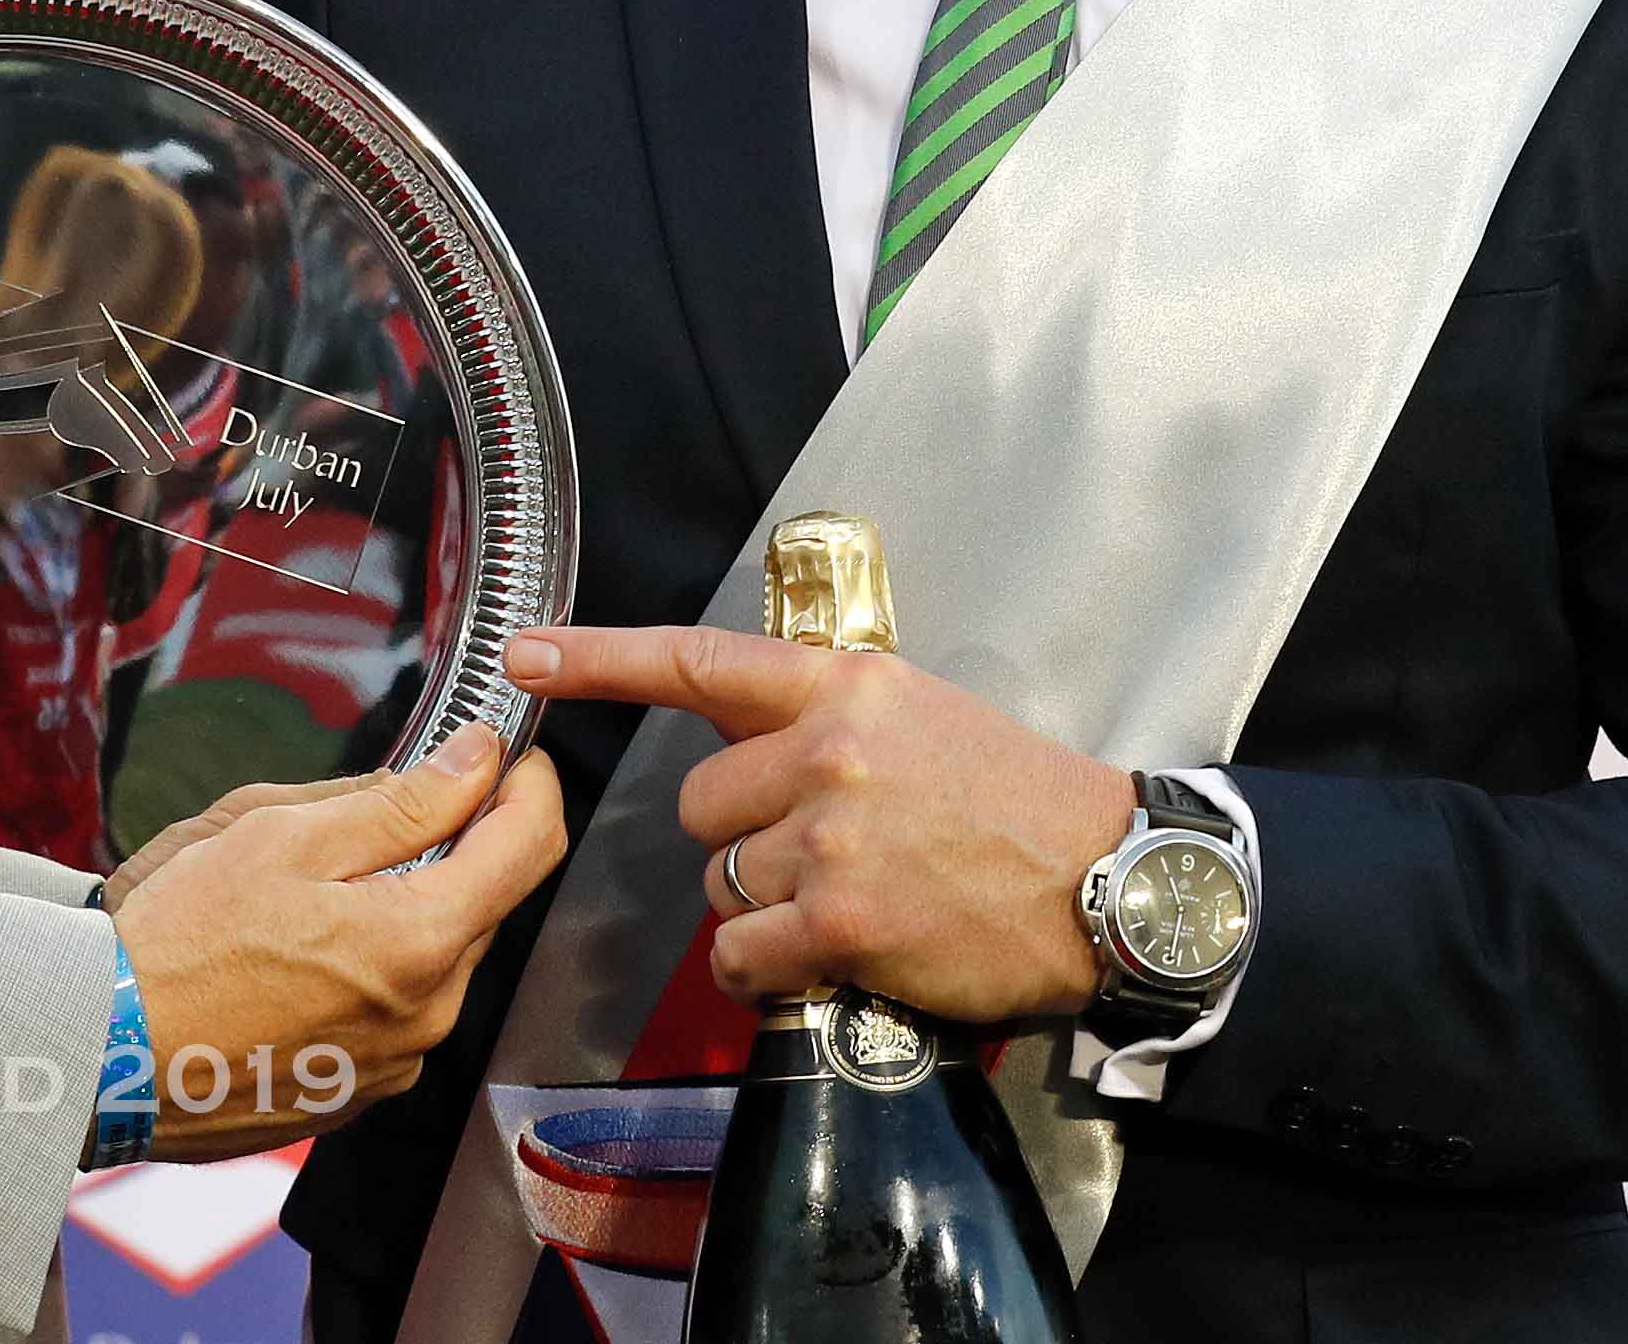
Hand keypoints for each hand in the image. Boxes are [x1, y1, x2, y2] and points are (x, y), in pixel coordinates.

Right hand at [110, 727, 566, 1160]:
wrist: (96, 1052)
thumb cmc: (176, 938)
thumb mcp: (281, 833)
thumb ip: (400, 801)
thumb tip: (477, 763)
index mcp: (418, 942)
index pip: (530, 848)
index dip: (530, 783)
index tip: (507, 752)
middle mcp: (425, 1017)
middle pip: (482, 905)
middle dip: (452, 847)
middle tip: (382, 808)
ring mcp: (393, 1067)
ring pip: (435, 959)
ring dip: (403, 911)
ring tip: (309, 893)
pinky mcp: (355, 1095)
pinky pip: (393, 1013)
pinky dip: (368, 970)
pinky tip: (293, 956)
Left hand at [509, 625, 1129, 1024]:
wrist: (1106, 878)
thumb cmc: (1013, 800)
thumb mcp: (917, 717)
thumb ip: (821, 720)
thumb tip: (738, 746)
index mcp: (843, 683)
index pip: (697, 663)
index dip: (597, 658)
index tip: (521, 656)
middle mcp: (826, 747)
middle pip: (699, 804)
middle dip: (741, 838)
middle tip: (822, 854)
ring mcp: (831, 835)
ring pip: (719, 882)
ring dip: (761, 908)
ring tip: (846, 903)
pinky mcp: (842, 919)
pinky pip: (740, 953)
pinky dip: (763, 971)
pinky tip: (821, 960)